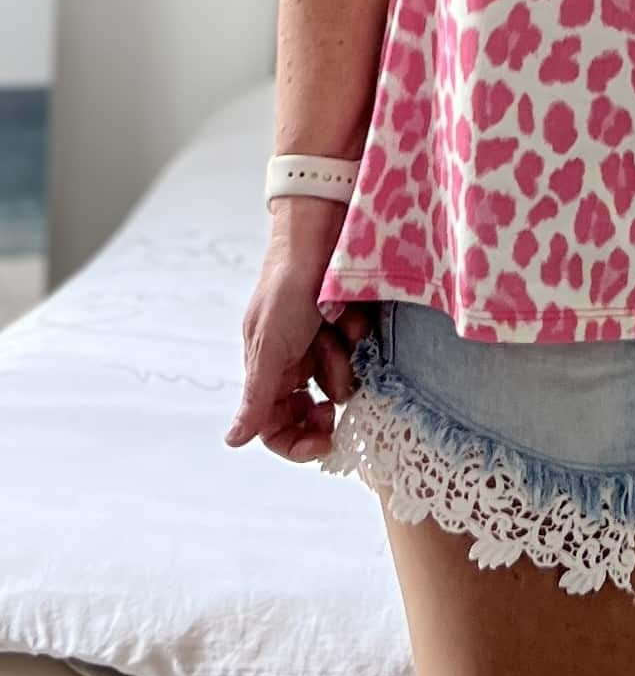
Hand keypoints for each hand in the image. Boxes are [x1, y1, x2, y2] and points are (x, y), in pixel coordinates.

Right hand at [225, 211, 374, 462]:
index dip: (297, 441)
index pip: (276, 425)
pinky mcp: (350, 325)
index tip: (324, 442)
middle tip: (341, 390)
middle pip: (314, 406)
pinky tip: (349, 312)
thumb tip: (232, 440)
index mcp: (267, 368)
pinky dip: (356, 332)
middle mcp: (295, 359)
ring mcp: (324, 342)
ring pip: (343, 378)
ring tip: (336, 328)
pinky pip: (361, 349)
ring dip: (342, 357)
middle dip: (328, 395)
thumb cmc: (287, 285)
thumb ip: (257, 395)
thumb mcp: (269, 344)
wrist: (322, 233)